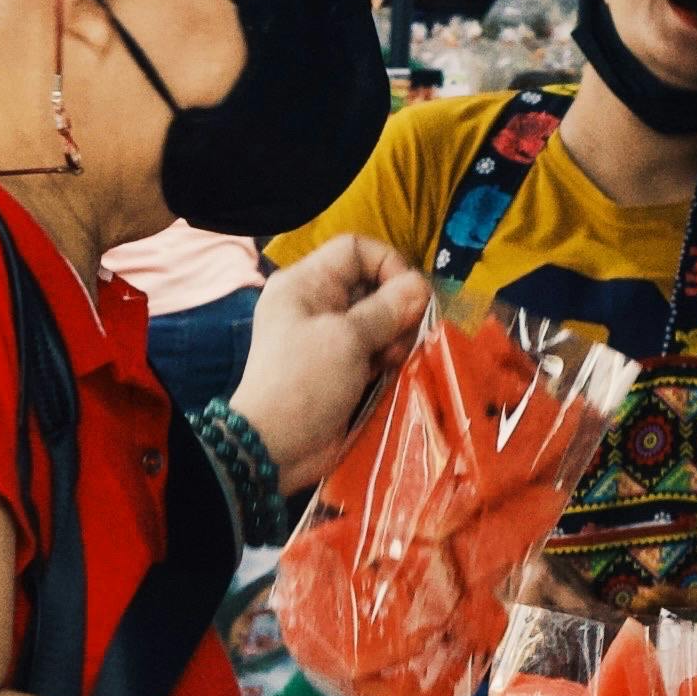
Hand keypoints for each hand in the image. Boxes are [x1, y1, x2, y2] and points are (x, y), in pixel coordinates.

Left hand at [230, 235, 432, 488]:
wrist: (276, 446)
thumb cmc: (305, 382)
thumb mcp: (347, 338)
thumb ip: (387, 308)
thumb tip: (420, 285)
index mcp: (305, 283)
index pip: (356, 249)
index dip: (388, 264)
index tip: (411, 295)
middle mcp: (316, 303)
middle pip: (372, 285)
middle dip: (396, 308)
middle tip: (401, 336)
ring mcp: (329, 336)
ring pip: (379, 319)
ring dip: (394, 337)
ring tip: (389, 360)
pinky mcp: (341, 366)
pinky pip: (375, 348)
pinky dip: (386, 357)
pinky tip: (386, 373)